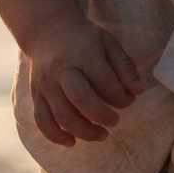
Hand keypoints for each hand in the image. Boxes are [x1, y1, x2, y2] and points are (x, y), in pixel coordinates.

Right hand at [23, 15, 143, 146]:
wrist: (47, 29)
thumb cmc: (84, 39)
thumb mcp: (109, 43)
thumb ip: (125, 67)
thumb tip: (138, 92)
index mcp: (83, 54)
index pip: (105, 82)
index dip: (121, 98)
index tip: (128, 100)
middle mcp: (61, 69)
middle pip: (81, 99)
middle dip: (102, 116)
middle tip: (114, 121)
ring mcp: (45, 83)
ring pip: (62, 114)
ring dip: (84, 131)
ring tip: (101, 135)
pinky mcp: (36, 94)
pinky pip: (41, 119)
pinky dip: (55, 135)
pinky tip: (71, 142)